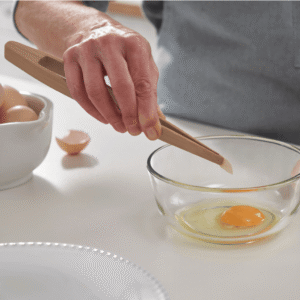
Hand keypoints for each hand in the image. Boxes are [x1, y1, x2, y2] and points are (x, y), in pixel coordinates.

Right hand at [63, 22, 163, 139]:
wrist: (93, 29)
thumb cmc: (123, 50)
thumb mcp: (143, 63)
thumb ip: (149, 91)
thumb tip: (153, 123)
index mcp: (133, 44)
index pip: (142, 83)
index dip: (146, 110)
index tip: (149, 128)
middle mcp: (109, 43)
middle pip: (120, 87)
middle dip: (128, 115)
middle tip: (133, 130)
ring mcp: (86, 50)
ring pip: (95, 92)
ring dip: (109, 116)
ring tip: (120, 126)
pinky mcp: (69, 59)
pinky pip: (78, 92)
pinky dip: (92, 111)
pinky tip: (103, 118)